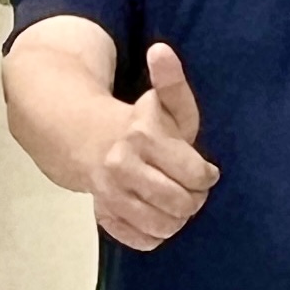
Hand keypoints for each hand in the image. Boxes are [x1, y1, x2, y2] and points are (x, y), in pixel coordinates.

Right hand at [88, 44, 218, 250]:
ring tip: (175, 204)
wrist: (83, 137)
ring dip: (176, 220)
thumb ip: (170, 80)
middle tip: (191, 191)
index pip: (194, 174)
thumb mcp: (161, 101)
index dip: (206, 177)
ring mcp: (109, 193)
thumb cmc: (137, 122)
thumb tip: (161, 50)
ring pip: (160, 226)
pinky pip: (139, 240)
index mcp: (142, 136)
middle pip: (180, 204)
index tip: (204, 172)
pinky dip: (152, 235)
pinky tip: (154, 217)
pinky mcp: (103, 214)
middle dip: (193, 201)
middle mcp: (122, 166)